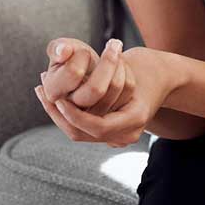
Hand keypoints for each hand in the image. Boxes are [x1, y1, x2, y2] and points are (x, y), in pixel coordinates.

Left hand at [35, 46, 181, 147]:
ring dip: (58, 114)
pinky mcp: (112, 135)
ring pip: (79, 134)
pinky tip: (56, 99)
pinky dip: (68, 115)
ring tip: (44, 92)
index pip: (95, 127)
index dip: (74, 114)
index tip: (57, 96)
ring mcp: (120, 138)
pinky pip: (84, 130)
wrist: (163, 77)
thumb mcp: (126, 67)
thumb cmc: (145, 66)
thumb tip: (75, 67)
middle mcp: (128, 134)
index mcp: (136, 119)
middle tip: (42, 91)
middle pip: (81, 134)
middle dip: (58, 114)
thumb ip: (104, 76)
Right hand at [40, 37, 128, 114]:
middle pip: (96, 89)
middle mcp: (71, 112)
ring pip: (115, 87)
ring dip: (119, 63)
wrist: (87, 74)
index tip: (84, 48)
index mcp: (53, 92)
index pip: (74, 73)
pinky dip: (127, 71)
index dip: (83, 56)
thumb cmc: (72, 58)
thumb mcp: (61, 49)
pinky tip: (121, 62)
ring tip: (116, 49)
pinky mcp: (114, 115)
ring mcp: (93, 118)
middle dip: (109, 61)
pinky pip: (127, 90)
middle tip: (115, 43)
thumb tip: (64, 52)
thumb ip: (58, 48)